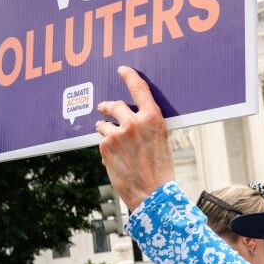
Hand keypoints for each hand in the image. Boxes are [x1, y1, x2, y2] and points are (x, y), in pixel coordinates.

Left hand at [95, 66, 174, 211]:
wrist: (152, 193)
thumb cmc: (160, 169)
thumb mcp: (162, 140)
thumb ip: (148, 124)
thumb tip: (135, 116)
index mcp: (153, 118)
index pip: (139, 89)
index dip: (129, 77)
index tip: (122, 70)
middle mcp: (134, 122)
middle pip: (115, 105)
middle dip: (108, 107)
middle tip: (104, 108)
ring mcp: (117, 133)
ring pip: (103, 123)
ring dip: (104, 128)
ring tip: (111, 139)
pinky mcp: (104, 146)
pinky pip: (101, 140)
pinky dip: (105, 146)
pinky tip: (114, 157)